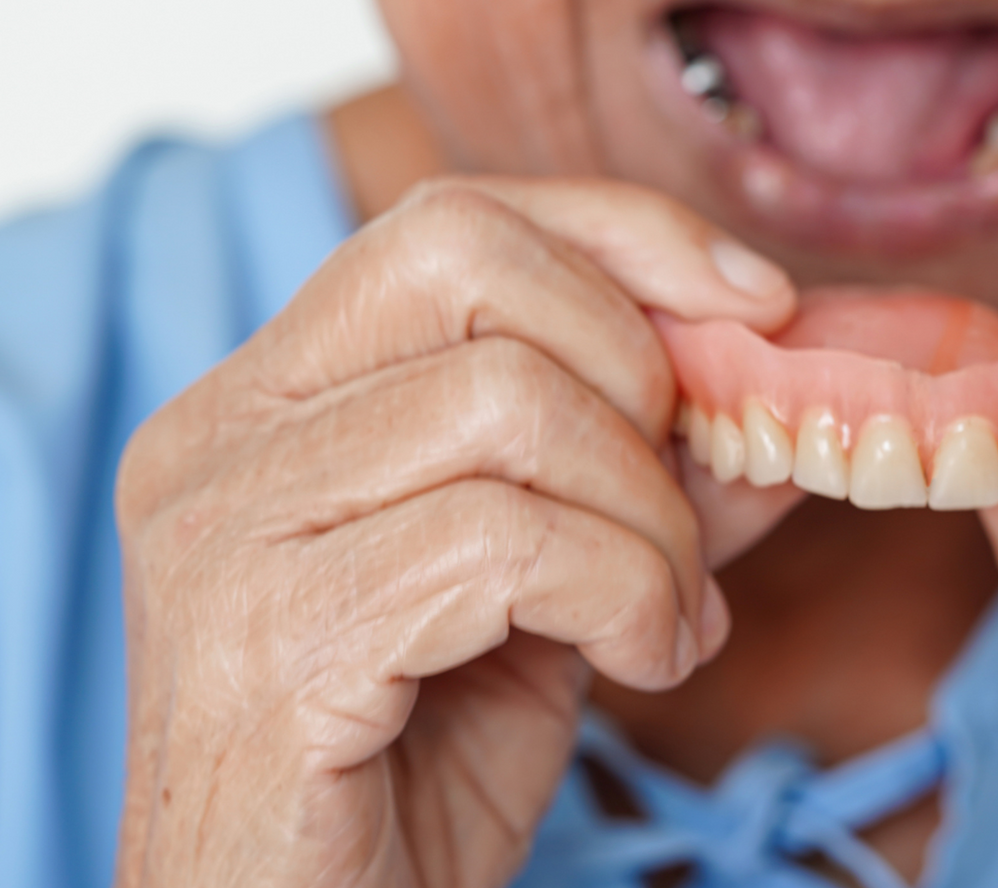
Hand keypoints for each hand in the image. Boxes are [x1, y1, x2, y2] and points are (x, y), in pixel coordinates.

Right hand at [112, 177, 798, 886]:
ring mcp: (224, 533)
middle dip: (635, 371)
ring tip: (667, 619)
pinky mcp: (266, 638)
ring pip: (508, 407)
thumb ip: (642, 477)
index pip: (449, 222)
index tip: (756, 300)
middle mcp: (217, 437)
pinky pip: (503, 543)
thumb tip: (780, 383)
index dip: (621, 233)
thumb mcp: (551, 590)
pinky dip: (624, 595)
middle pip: (467, 264)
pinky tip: (639, 663)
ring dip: (647, 519)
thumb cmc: (410, 775)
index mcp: (267, 401)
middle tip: (680, 509)